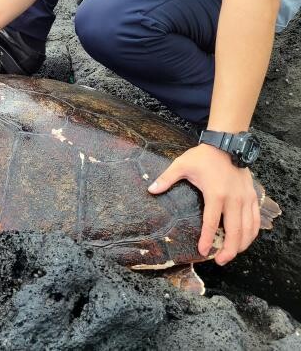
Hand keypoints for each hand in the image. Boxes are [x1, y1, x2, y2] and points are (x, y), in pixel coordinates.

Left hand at [148, 144, 259, 265]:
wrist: (227, 144)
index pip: (212, 223)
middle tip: (220, 261)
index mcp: (215, 194)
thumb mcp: (182, 165)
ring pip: (248, 228)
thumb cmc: (203, 156)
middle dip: (229, 250)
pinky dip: (252, 233)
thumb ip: (166, 178)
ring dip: (241, 244)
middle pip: (235, 231)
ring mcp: (245, 199)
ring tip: (231, 255)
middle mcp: (233, 199)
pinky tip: (245, 240)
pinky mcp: (252, 197)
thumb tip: (150, 189)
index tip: (203, 252)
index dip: (208, 240)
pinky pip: (255, 219)